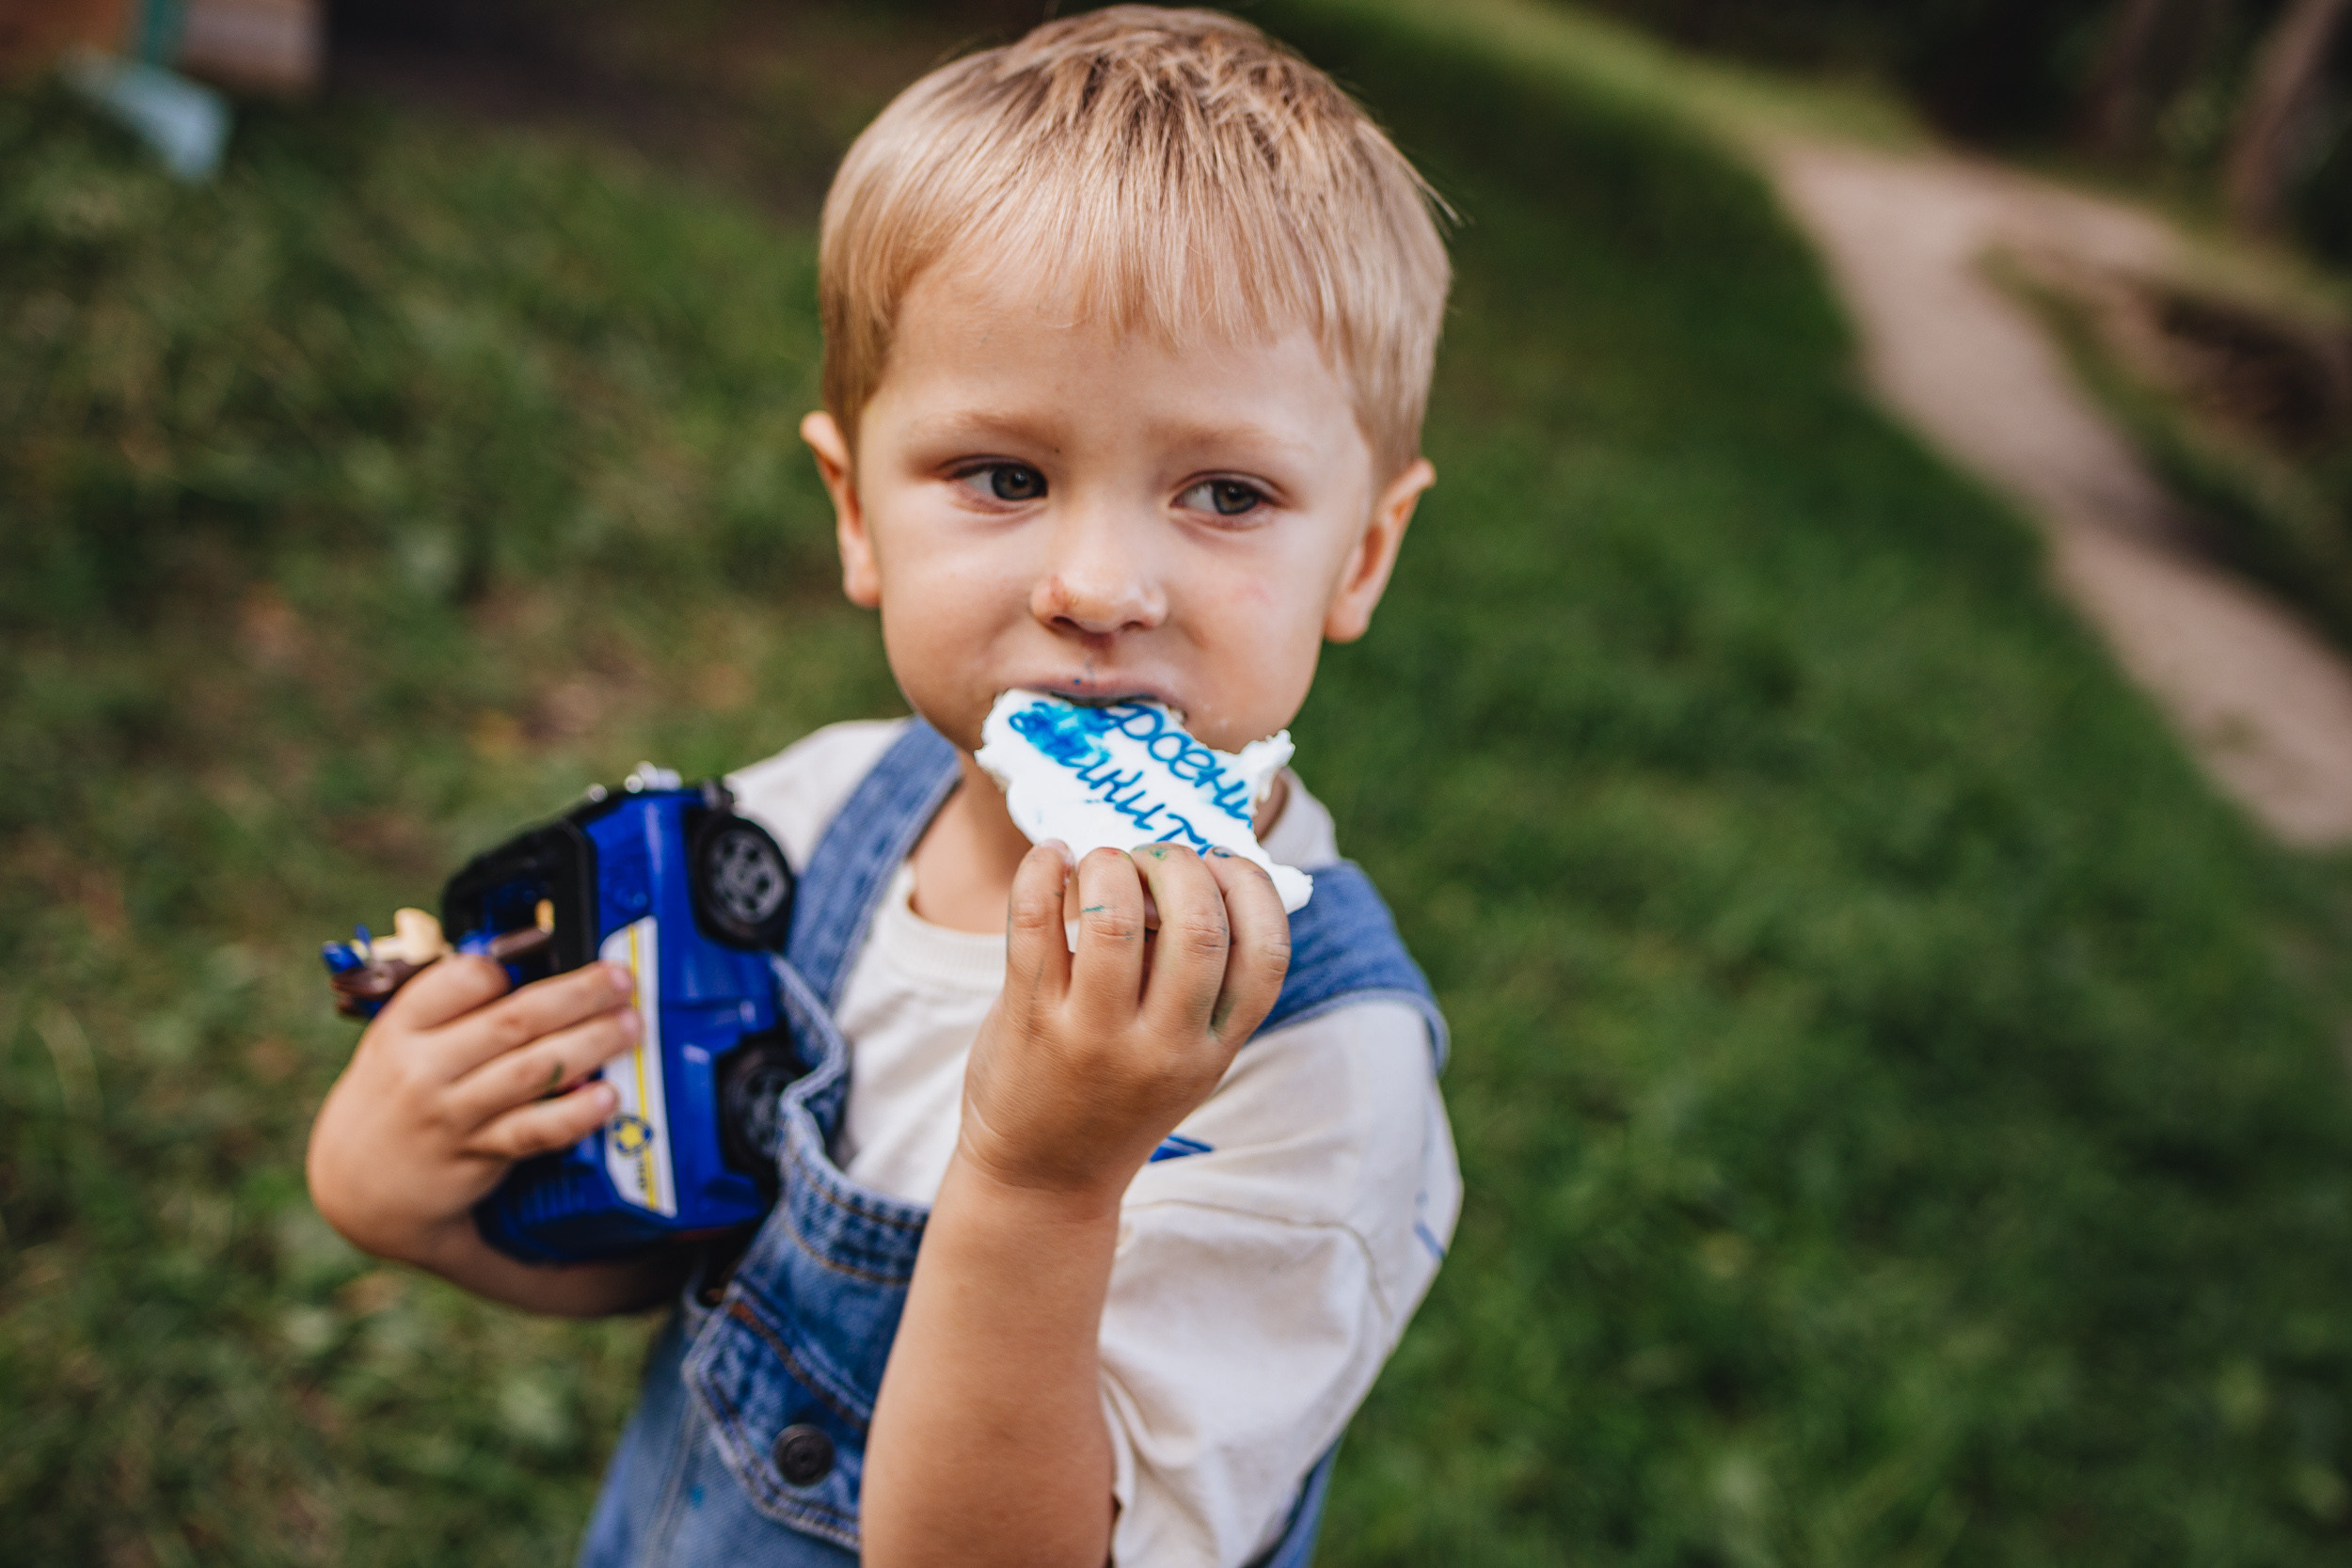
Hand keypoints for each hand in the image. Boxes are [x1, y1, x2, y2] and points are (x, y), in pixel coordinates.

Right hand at [306, 956, 641, 1268]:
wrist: (360, 1183)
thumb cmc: (394, 1094)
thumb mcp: (399, 1040)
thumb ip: (451, 1008)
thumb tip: (532, 967)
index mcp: (403, 1025)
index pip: (461, 980)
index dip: (512, 964)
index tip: (554, 950)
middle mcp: (424, 1068)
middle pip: (514, 1021)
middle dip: (578, 994)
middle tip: (621, 980)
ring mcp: (451, 1114)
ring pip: (533, 1070)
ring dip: (591, 1043)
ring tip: (629, 1026)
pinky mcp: (477, 1155)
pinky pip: (534, 1130)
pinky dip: (574, 1112)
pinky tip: (606, 1097)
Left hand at [957, 842, 1291, 1204]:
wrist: (1042, 1180)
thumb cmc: (1116, 1095)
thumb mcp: (1183, 1057)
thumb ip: (1197, 980)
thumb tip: (1186, 866)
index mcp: (1215, 1048)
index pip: (1267, 952)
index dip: (1251, 886)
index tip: (1220, 860)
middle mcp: (1164, 1045)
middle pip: (1199, 925)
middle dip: (1180, 863)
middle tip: (1152, 856)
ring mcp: (1094, 1035)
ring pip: (1114, 918)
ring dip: (1111, 864)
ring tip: (1101, 862)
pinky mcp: (1029, 1019)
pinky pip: (1035, 922)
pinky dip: (1043, 870)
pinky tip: (1051, 858)